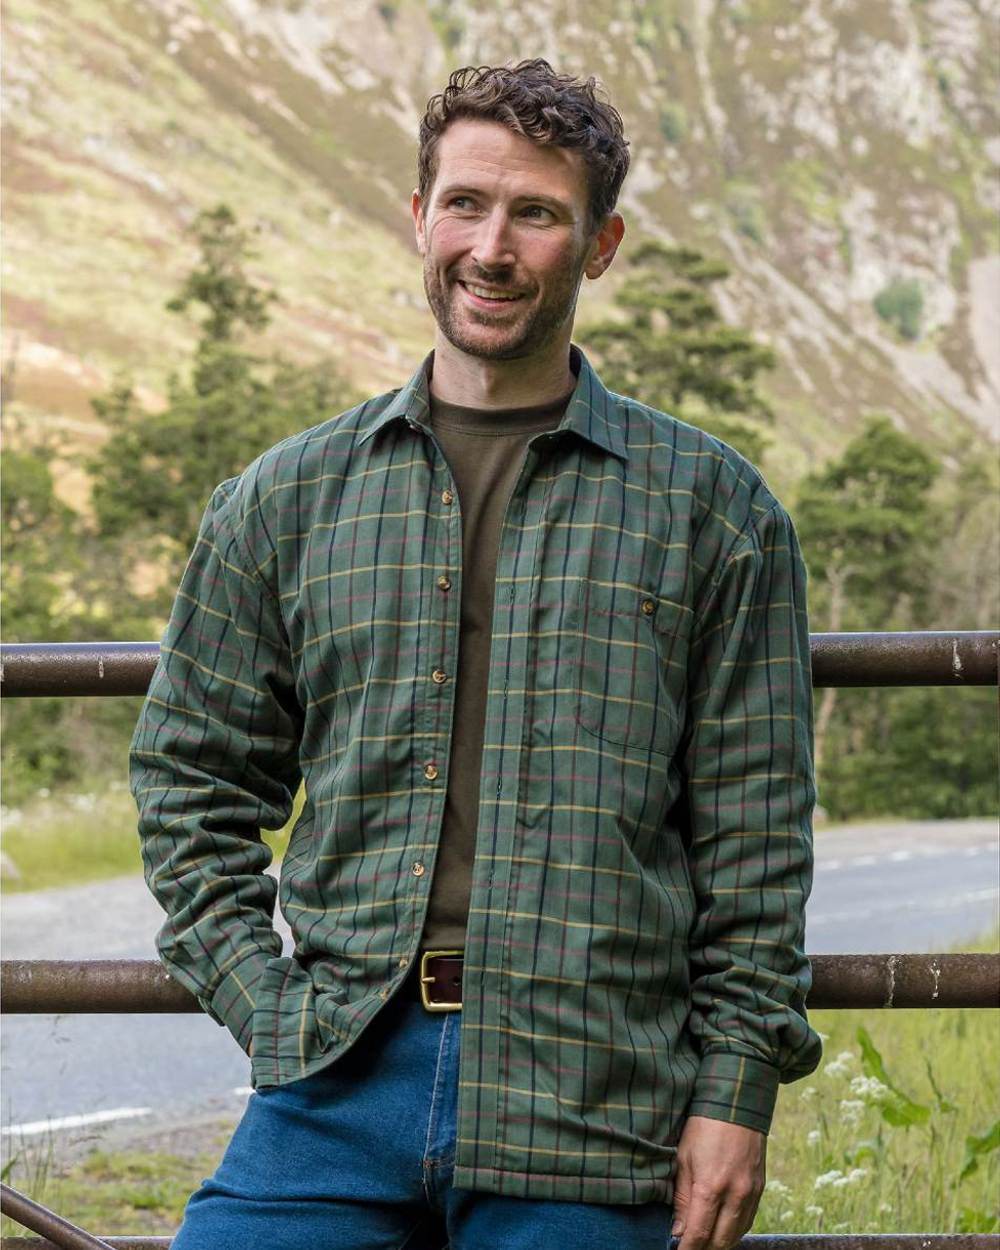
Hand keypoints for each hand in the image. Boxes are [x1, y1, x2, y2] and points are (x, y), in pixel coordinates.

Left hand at [670, 1115, 765, 1249]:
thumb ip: (681, 1198)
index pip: (699, 1234)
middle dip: (703, 1249)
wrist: (737, 1103)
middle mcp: (735, 1195)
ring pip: (737, 1235)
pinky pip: (749, 1221)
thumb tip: (678, 1231)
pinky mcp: (761, 1188)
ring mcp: (751, 1193)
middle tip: (689, 1247)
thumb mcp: (683, 1158)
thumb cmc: (703, 1127)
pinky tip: (722, 1228)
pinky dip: (735, 1231)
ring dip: (719, 1243)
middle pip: (720, 1242)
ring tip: (703, 1240)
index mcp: (711, 1186)